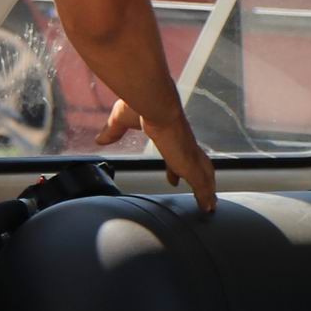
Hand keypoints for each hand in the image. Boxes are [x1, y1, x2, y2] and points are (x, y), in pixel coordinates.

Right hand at [95, 99, 216, 214]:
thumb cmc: (140, 104)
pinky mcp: (190, 163)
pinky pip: (201, 184)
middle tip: (204, 192)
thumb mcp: (121, 120)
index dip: (176, 168)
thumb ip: (112, 131)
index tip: (175, 178)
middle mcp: (183, 144)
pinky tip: (208, 207)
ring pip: (204, 175)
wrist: (154, 102)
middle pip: (197, 165)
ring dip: (208, 189)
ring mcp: (189, 154)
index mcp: (170, 133)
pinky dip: (206, 196)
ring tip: (210, 204)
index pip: (176, 154)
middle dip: (200, 178)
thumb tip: (100, 139)